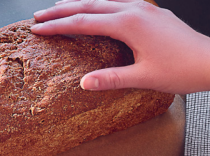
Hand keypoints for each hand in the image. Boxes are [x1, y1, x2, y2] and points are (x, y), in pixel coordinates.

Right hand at [31, 0, 209, 93]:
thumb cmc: (183, 69)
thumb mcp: (144, 78)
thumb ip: (111, 79)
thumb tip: (84, 83)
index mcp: (129, 24)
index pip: (83, 22)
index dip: (57, 27)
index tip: (37, 29)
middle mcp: (135, 10)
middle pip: (89, 6)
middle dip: (61, 10)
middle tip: (39, 15)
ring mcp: (144, 9)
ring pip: (103, 1)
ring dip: (78, 5)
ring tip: (59, 8)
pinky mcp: (151, 13)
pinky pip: (117, 4)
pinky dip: (98, 7)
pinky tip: (95, 11)